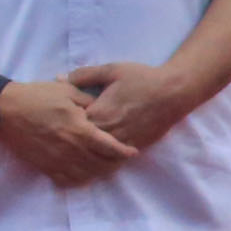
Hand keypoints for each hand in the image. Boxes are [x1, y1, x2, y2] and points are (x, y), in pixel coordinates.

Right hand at [0, 78, 138, 187]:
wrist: (4, 108)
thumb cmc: (37, 96)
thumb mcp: (68, 91)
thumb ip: (90, 102)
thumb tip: (104, 110)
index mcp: (79, 129)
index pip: (110, 147)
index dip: (124, 152)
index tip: (132, 152)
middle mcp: (70, 148)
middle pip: (101, 165)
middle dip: (115, 164)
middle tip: (121, 159)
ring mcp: (56, 159)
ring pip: (86, 176)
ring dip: (99, 173)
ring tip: (105, 167)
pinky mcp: (44, 165)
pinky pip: (66, 180)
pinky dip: (79, 180)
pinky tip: (84, 173)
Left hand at [66, 59, 200, 151]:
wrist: (173, 92)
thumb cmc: (142, 78)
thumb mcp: (111, 70)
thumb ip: (84, 75)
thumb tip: (59, 79)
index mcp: (99, 112)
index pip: (71, 124)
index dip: (63, 122)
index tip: (57, 119)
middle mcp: (109, 131)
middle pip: (81, 142)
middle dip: (72, 139)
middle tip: (62, 136)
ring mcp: (121, 142)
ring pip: (96, 154)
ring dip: (86, 152)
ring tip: (76, 149)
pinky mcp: (133, 147)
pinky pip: (113, 159)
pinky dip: (103, 158)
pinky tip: (96, 156)